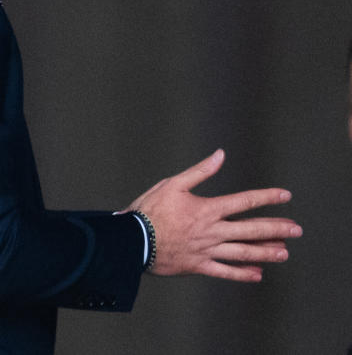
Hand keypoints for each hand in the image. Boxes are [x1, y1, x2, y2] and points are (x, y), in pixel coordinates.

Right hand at [127, 149, 301, 281]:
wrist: (133, 240)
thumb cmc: (150, 210)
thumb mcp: (172, 184)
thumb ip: (200, 171)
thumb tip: (220, 155)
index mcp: (208, 209)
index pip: (244, 202)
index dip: (267, 197)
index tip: (285, 196)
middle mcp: (212, 231)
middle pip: (251, 230)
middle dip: (276, 229)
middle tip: (296, 230)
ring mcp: (207, 251)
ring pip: (243, 253)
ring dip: (265, 252)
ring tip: (284, 252)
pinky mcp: (198, 266)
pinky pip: (225, 272)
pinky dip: (242, 274)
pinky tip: (257, 274)